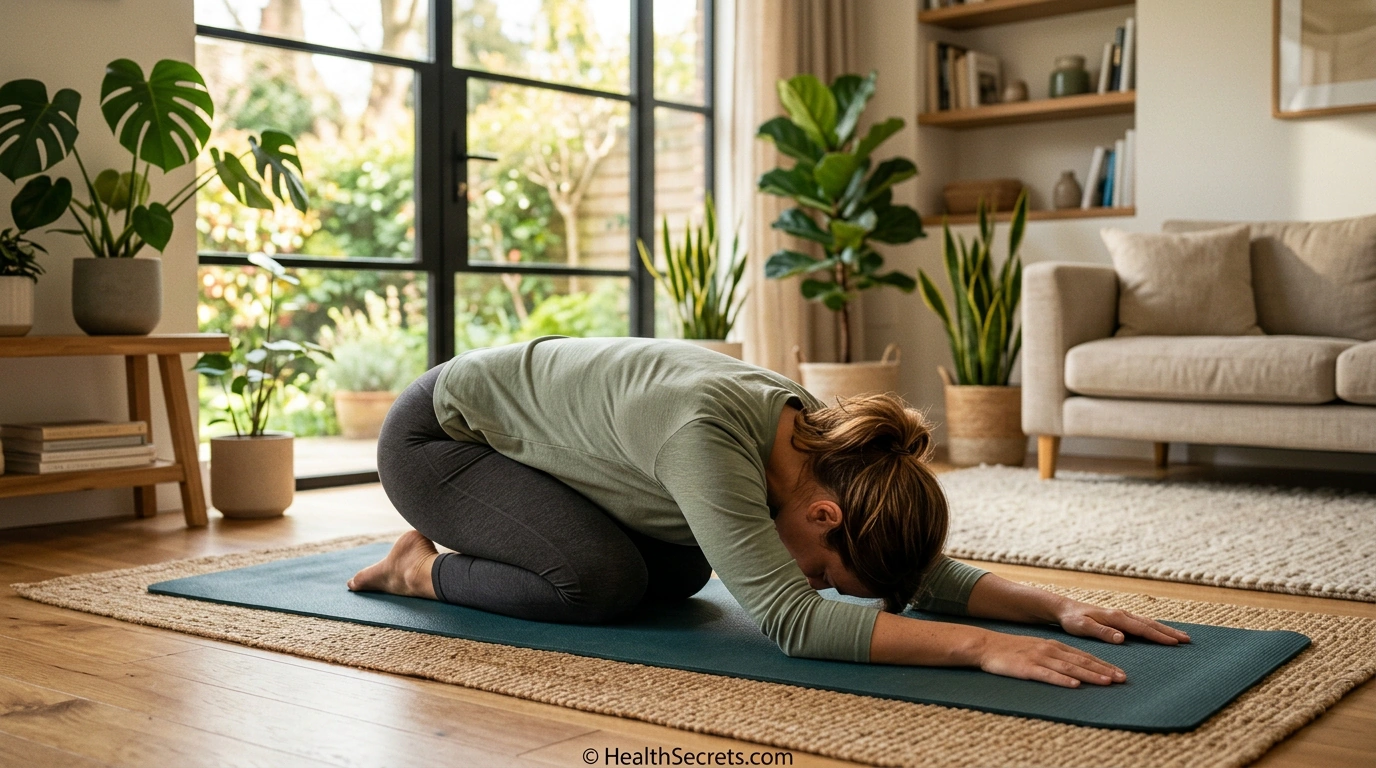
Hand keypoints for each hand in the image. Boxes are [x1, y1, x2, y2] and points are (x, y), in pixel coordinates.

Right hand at [976, 630, 1126, 687]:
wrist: (986, 646)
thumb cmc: (1012, 650)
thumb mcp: (1037, 648)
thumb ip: (1056, 657)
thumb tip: (1076, 670)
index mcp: (1054, 646)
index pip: (1084, 656)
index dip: (1103, 664)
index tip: (1119, 673)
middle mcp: (1050, 650)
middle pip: (1081, 662)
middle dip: (1103, 670)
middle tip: (1122, 679)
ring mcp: (1038, 659)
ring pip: (1069, 668)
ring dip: (1089, 675)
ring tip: (1106, 682)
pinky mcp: (1026, 668)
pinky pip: (1047, 675)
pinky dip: (1062, 680)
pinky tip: (1074, 685)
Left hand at [1055, 599, 1191, 645]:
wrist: (1064, 609)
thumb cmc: (1072, 620)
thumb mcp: (1083, 627)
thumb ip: (1102, 632)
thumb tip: (1122, 638)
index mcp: (1116, 618)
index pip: (1142, 629)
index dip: (1159, 636)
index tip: (1175, 643)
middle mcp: (1122, 615)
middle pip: (1150, 624)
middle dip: (1169, 632)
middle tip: (1188, 640)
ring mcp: (1121, 616)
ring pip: (1147, 622)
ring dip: (1164, 629)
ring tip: (1181, 636)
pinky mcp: (1119, 618)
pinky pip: (1141, 623)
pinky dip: (1154, 628)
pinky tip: (1160, 632)